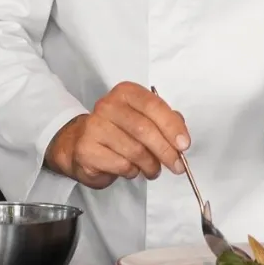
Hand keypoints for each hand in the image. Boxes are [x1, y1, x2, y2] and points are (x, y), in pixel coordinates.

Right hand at [44, 82, 189, 189]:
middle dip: (165, 151)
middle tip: (176, 165)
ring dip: (150, 165)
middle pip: (144, 129)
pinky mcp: (87, 149)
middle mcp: (107, 105)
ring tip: (153, 170)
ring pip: (134, 150)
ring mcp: (94, 126)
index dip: (171, 126)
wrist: (79, 143)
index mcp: (126, 93)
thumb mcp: (143, 118)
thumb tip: (181, 137)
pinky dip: (133, 171)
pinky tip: (132, 170)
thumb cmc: (118, 131)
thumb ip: (165, 121)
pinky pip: (121, 165)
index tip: (184, 144)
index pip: (153, 105)